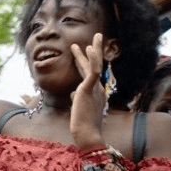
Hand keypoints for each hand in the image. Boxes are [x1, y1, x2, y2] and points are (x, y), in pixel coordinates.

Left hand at [69, 33, 107, 147]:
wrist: (86, 134)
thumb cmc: (82, 125)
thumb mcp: (78, 109)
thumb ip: (77, 99)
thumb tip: (73, 93)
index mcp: (95, 93)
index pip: (89, 73)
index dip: (85, 61)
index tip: (82, 50)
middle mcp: (98, 88)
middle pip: (95, 65)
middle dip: (95, 50)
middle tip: (96, 36)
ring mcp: (95, 88)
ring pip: (96, 65)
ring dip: (95, 49)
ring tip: (96, 36)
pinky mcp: (89, 89)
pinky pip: (92, 71)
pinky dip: (91, 59)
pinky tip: (88, 48)